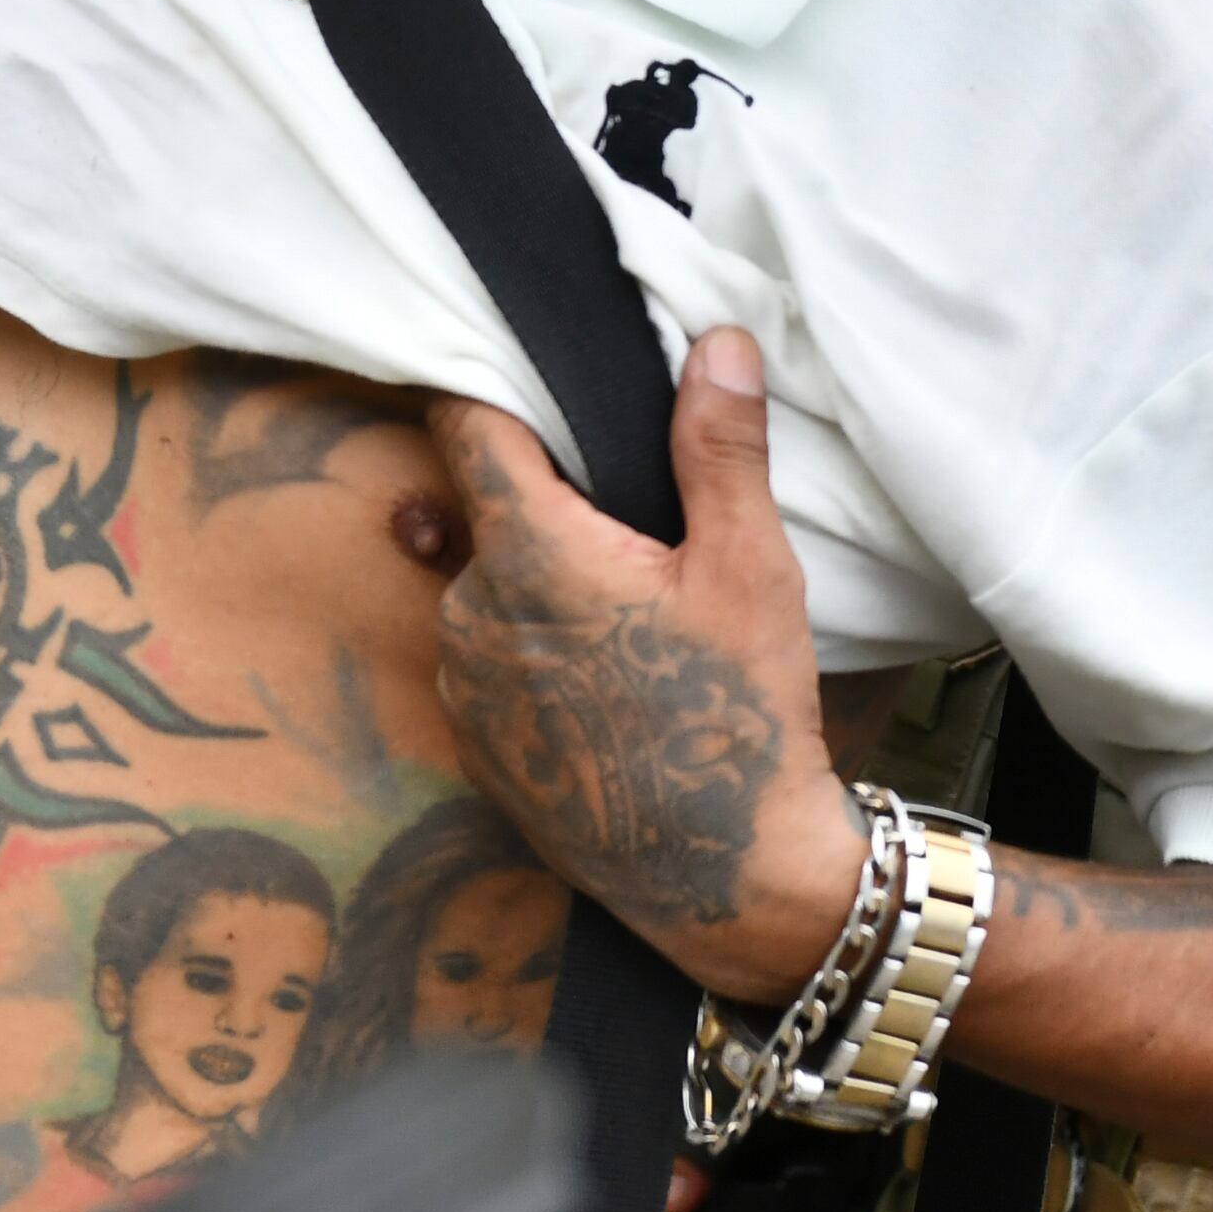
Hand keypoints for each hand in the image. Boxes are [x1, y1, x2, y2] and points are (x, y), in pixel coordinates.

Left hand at [425, 328, 870, 1005]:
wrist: (719, 870)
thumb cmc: (739, 711)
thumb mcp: (750, 565)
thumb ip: (719, 447)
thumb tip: (716, 341)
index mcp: (529, 550)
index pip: (467, 429)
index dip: (485, 389)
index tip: (509, 368)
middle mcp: (469, 610)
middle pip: (477, 508)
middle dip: (534, 492)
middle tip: (619, 507)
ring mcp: (461, 683)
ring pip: (480, 584)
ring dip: (529, 572)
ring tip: (622, 598)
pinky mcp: (473, 740)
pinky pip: (484, 657)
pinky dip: (528, 642)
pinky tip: (602, 666)